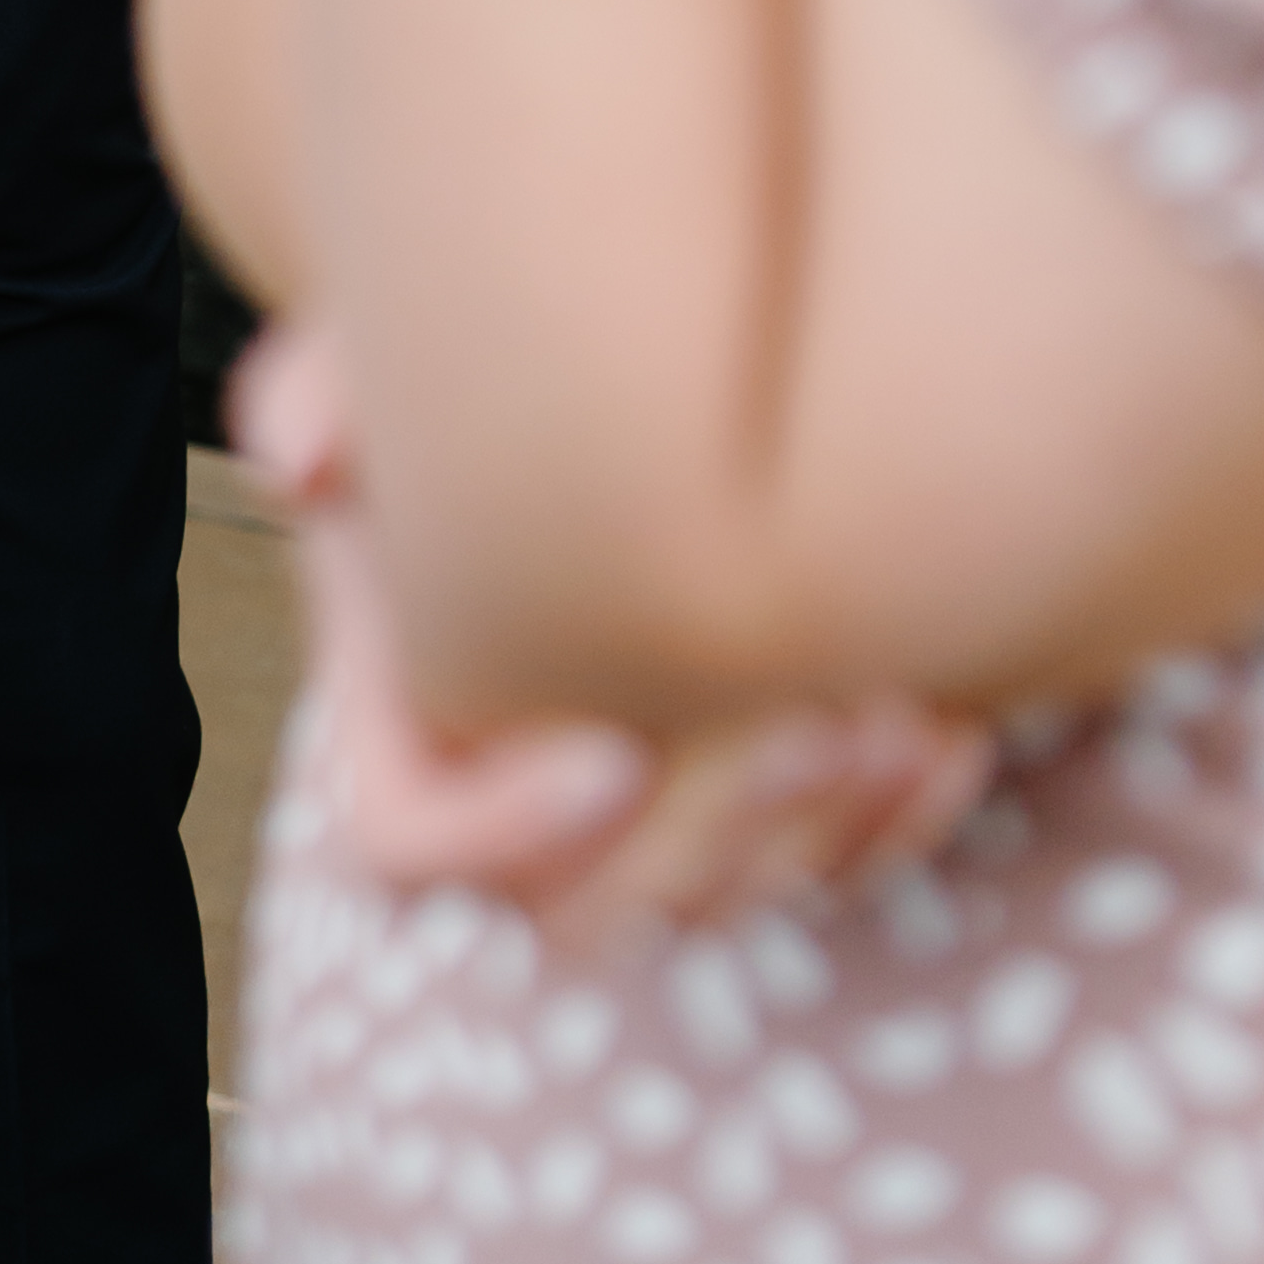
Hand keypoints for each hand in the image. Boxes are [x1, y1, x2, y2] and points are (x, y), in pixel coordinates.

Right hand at [238, 326, 989, 954]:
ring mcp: (637, 816)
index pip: (403, 838)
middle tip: (812, 726)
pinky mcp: (751, 807)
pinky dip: (891, 830)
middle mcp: (505, 792)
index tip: (613, 752)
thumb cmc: (472, 353)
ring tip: (901, 717)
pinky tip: (956, 734)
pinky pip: (820, 876)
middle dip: (705, 837)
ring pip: (714, 907)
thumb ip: (321, 388)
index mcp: (396, 706)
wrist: (590, 358)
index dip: (503, 829)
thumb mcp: (381, 353)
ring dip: (812, 836)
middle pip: (580, 910)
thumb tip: (308, 459)